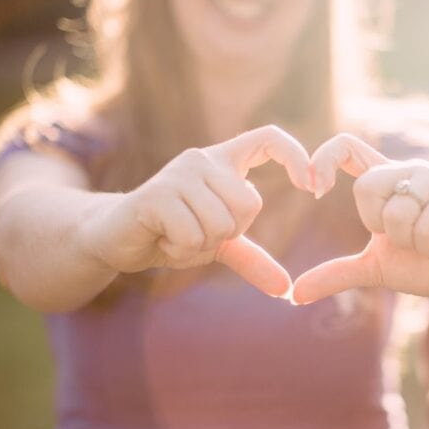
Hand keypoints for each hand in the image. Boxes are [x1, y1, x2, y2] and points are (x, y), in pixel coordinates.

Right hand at [79, 125, 311, 296]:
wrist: (114, 239)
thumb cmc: (169, 235)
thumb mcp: (217, 245)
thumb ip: (253, 259)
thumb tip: (286, 289)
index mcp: (222, 163)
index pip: (268, 139)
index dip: (296, 156)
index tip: (313, 186)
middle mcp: (202, 159)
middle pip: (249, 205)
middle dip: (227, 233)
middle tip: (196, 232)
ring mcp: (178, 174)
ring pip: (221, 224)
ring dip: (200, 244)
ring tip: (175, 234)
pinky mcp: (156, 195)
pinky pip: (193, 235)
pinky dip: (181, 249)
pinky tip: (161, 238)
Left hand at [292, 134, 428, 305]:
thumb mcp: (377, 269)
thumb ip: (337, 274)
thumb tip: (295, 294)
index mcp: (386, 181)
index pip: (346, 148)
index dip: (324, 159)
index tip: (315, 189)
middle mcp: (409, 172)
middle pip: (367, 185)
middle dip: (380, 226)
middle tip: (406, 239)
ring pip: (398, 210)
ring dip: (411, 242)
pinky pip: (426, 224)